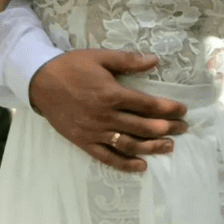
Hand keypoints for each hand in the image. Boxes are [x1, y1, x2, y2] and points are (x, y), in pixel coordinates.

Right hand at [28, 50, 187, 172]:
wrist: (40, 83)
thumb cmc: (72, 67)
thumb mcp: (100, 57)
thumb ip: (128, 60)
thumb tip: (155, 60)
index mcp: (112, 94)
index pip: (148, 105)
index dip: (168, 108)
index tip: (183, 110)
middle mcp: (107, 116)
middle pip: (144, 126)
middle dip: (167, 128)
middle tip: (183, 128)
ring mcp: (96, 132)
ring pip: (130, 144)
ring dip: (152, 147)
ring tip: (169, 146)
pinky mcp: (85, 142)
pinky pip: (108, 157)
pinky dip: (126, 164)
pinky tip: (141, 166)